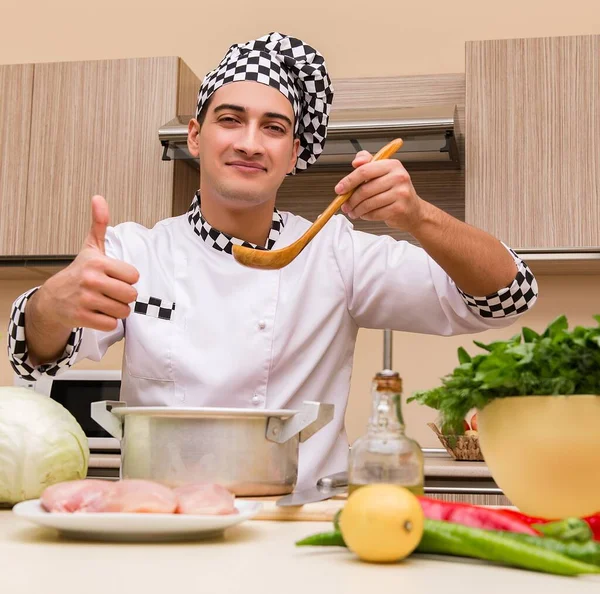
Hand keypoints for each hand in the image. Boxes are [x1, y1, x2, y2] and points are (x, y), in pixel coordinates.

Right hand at [39, 195, 139, 331]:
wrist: (54, 298)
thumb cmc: (79, 271)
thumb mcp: (91, 247)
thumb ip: (99, 224)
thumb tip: (98, 198)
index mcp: (98, 263)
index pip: (134, 276)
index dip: (127, 279)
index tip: (115, 277)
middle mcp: (91, 281)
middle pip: (131, 295)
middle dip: (124, 296)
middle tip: (112, 292)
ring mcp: (86, 300)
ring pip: (123, 311)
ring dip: (117, 309)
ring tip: (104, 302)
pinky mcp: (82, 318)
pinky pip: (111, 324)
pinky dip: (108, 321)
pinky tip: (97, 313)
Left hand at [335, 150, 425, 231]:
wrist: (413, 210)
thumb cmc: (395, 191)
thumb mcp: (382, 172)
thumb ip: (367, 163)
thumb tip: (355, 162)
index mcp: (392, 165)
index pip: (364, 170)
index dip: (349, 181)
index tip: (339, 189)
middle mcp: (398, 177)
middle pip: (365, 189)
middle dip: (351, 200)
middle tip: (345, 205)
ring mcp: (400, 193)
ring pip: (368, 203)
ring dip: (356, 210)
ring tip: (353, 211)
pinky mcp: (399, 209)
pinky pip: (375, 213)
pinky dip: (366, 216)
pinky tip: (365, 214)